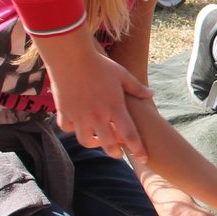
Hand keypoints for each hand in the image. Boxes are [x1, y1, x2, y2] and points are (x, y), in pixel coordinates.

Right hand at [39, 30, 153, 158]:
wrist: (71, 57)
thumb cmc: (99, 64)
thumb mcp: (122, 75)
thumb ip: (137, 88)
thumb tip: (151, 95)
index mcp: (114, 108)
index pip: (130, 135)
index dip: (138, 149)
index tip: (144, 158)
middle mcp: (97, 116)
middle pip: (108, 145)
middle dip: (116, 153)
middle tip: (118, 153)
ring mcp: (80, 116)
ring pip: (86, 141)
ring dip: (94, 144)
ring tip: (98, 140)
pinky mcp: (64, 112)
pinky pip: (68, 128)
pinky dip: (73, 129)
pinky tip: (78, 125)